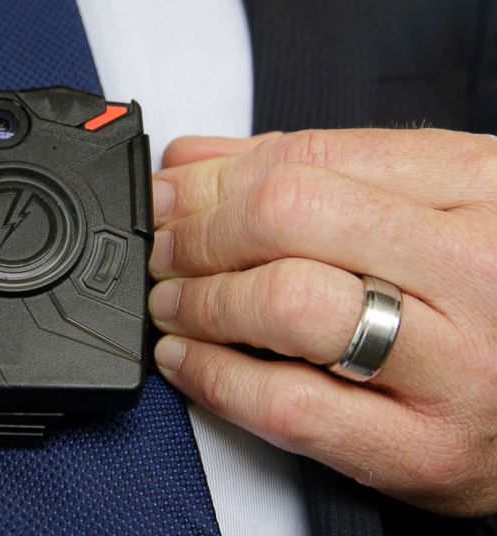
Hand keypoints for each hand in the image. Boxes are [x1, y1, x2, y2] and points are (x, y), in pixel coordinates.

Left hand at [148, 129, 496, 514]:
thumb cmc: (486, 302)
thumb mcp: (428, 210)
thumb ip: (316, 176)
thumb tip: (194, 163)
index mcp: (480, 188)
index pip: (312, 157)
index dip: (216, 176)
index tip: (171, 190)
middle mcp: (475, 268)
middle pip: (287, 217)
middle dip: (199, 232)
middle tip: (165, 248)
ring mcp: (456, 365)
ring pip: (285, 305)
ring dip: (200, 301)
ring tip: (172, 304)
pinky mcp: (423, 450)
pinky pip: (287, 405)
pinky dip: (212, 377)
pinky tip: (185, 360)